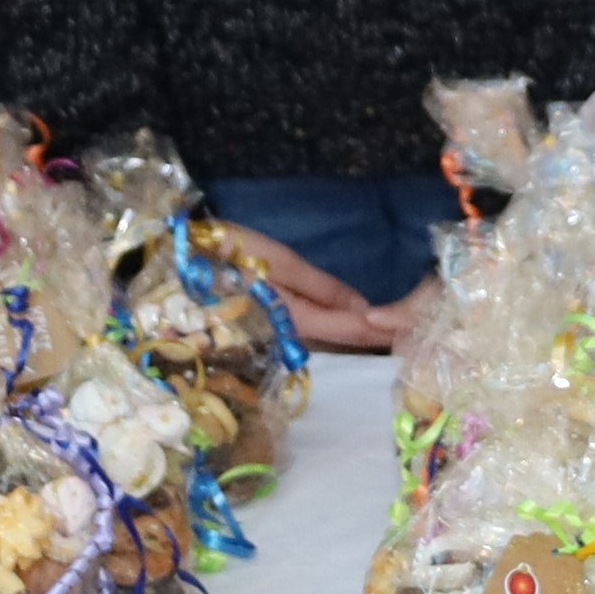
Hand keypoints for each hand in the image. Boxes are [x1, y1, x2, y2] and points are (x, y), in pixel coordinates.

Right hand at [201, 223, 425, 356]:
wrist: (168, 263)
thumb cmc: (220, 253)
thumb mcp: (276, 261)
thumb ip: (322, 289)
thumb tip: (364, 308)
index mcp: (292, 320)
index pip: (355, 327)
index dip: (390, 324)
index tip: (426, 319)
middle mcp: (288, 339)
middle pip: (346, 340)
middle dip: (383, 333)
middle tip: (425, 324)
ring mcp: (279, 338)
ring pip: (332, 340)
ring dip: (365, 333)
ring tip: (405, 322)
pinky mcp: (270, 332)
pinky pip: (314, 334)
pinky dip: (341, 328)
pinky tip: (361, 321)